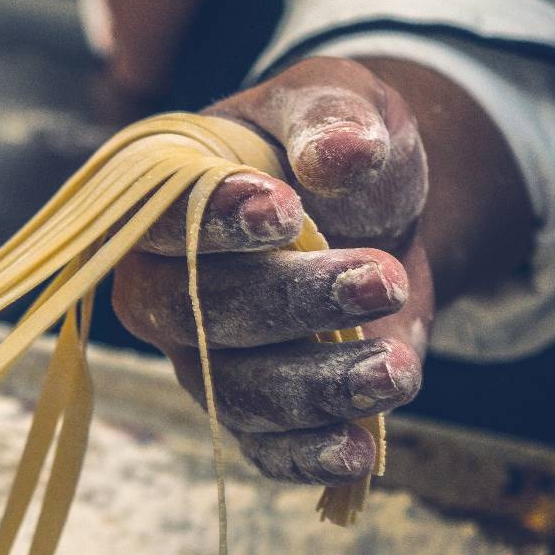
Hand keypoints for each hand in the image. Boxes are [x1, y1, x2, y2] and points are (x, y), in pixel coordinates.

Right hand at [113, 57, 431, 483]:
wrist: (374, 212)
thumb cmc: (332, 145)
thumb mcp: (337, 99)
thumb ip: (331, 115)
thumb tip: (340, 155)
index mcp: (161, 200)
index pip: (158, 221)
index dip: (213, 225)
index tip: (286, 212)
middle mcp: (161, 285)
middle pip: (194, 315)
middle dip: (289, 304)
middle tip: (381, 278)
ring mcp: (199, 355)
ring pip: (233, 389)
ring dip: (315, 386)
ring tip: (395, 368)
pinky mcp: (249, 407)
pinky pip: (261, 447)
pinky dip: (306, 455)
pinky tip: (359, 449)